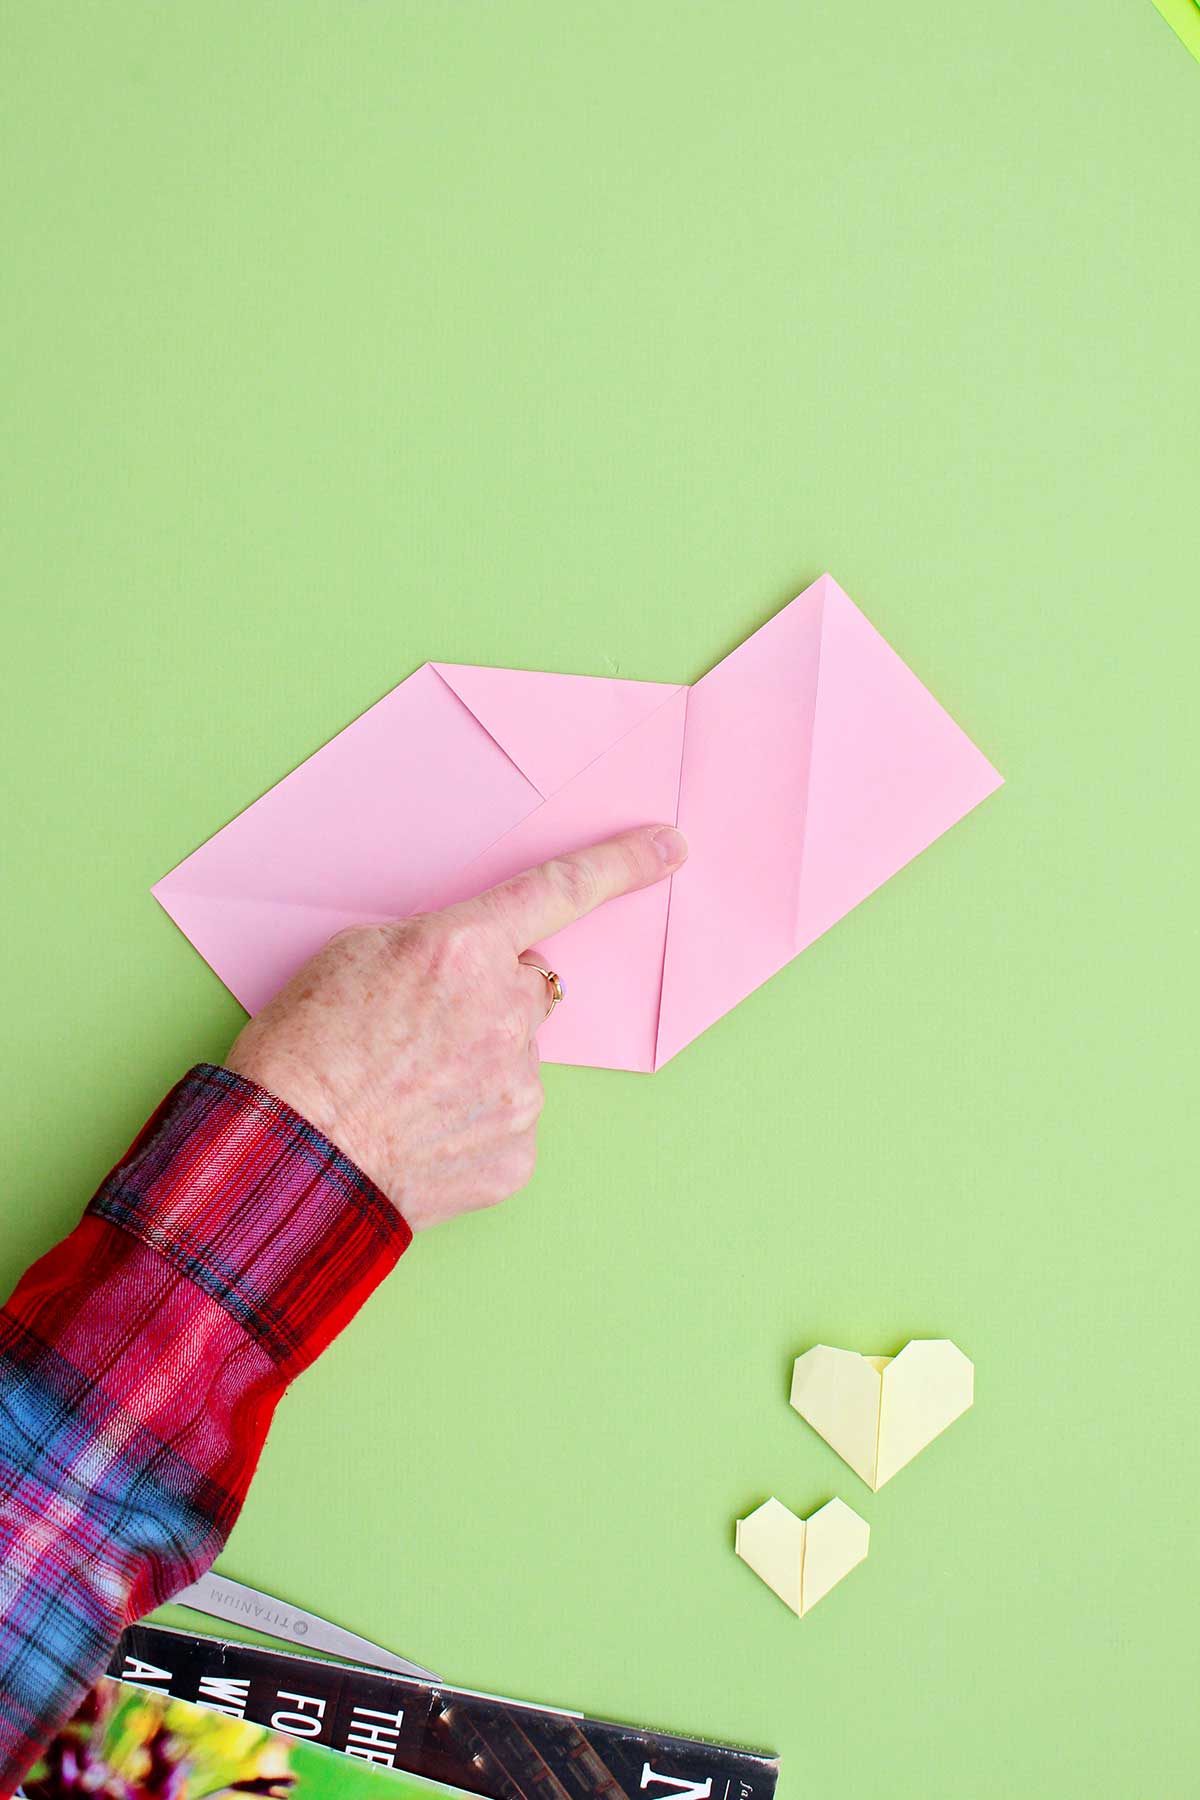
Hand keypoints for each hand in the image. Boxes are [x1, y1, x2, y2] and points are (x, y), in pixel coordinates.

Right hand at [224, 825, 687, 1228]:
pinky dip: (474, 1122)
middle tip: (419, 1032)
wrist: (287, 1157)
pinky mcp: (519, 1151)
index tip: (669, 847)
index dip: (622, 864)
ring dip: (478, 1063)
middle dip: (487, 1000)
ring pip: (517, 1056)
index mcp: (463, 947)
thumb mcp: (355, 953)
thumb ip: (438, 945)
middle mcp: (506, 1012)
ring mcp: (520, 1086)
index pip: (560, 891)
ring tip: (406, 1090)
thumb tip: (476, 968)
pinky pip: (510, 1118)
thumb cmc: (305, 1048)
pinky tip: (422, 1131)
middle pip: (525, 988)